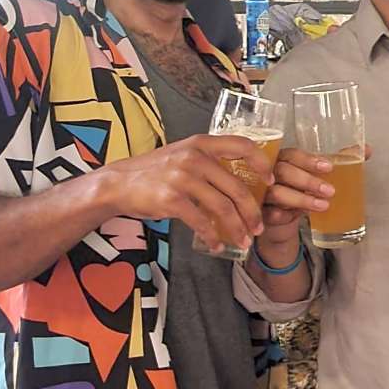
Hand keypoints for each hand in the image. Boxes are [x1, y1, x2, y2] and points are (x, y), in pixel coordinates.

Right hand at [104, 134, 271, 252]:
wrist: (118, 183)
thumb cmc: (154, 172)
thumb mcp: (183, 156)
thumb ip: (209, 162)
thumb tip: (240, 183)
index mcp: (201, 143)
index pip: (242, 145)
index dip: (261, 163)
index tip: (269, 182)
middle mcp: (194, 157)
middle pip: (236, 187)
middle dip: (252, 212)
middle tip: (258, 227)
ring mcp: (183, 177)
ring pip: (222, 207)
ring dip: (236, 228)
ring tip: (243, 241)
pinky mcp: (172, 199)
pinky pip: (201, 221)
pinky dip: (212, 236)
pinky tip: (217, 245)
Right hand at [258, 146, 334, 248]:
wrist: (279, 219)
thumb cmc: (297, 191)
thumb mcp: (315, 176)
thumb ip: (337, 162)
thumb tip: (366, 151)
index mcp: (283, 159)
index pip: (293, 154)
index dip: (309, 160)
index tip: (329, 167)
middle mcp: (269, 173)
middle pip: (283, 171)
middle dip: (308, 181)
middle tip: (330, 191)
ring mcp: (262, 193)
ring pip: (277, 192)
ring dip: (301, 199)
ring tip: (323, 206)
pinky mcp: (260, 213)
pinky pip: (268, 213)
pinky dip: (282, 215)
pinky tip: (296, 217)